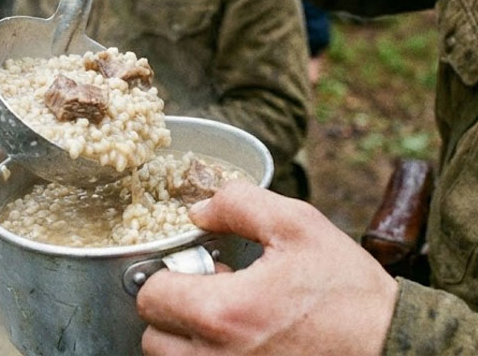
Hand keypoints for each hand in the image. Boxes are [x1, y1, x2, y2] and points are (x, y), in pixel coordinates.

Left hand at [137, 181, 397, 355]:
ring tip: (228, 322)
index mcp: (226, 313)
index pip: (151, 297)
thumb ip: (238, 204)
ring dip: (186, 341)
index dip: (167, 276)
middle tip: (212, 297)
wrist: (394, 348)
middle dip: (173, 312)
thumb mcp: (298, 226)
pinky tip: (241, 343)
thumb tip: (196, 210)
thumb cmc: (347, 291)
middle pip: (153, 338)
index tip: (197, 272)